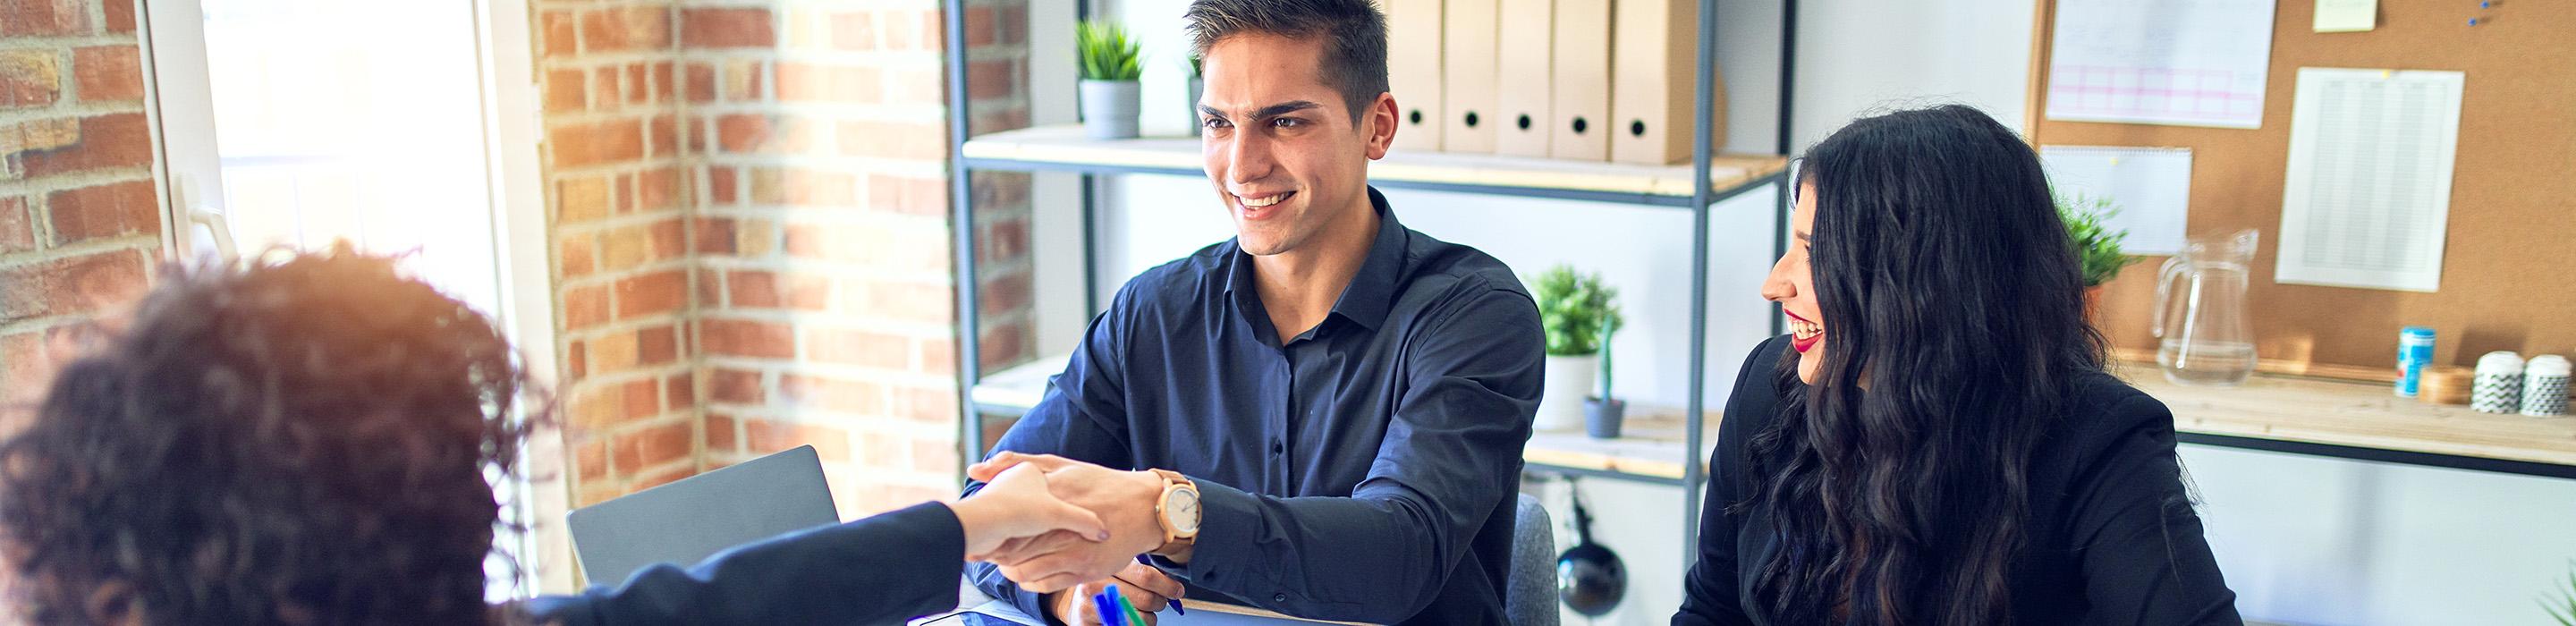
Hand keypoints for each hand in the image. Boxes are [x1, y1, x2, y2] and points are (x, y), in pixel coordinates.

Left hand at [969, 453, 1168, 588]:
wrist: (1145, 507)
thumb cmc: (1101, 483)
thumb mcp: (1061, 464)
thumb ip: (1017, 463)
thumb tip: (975, 469)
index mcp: (1054, 496)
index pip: (1008, 520)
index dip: (990, 528)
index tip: (985, 527)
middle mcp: (1063, 526)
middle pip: (1012, 550)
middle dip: (996, 552)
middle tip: (988, 548)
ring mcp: (1075, 551)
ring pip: (1025, 572)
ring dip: (1010, 570)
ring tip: (1006, 562)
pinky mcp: (1085, 571)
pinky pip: (1045, 585)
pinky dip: (1029, 582)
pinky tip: (1027, 572)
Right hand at [1043, 562, 1185, 625]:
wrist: (1074, 600)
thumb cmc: (1103, 582)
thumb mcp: (1119, 567)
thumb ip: (1141, 569)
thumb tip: (1173, 583)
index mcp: (1107, 564)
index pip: (1147, 576)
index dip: (1168, 586)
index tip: (1177, 590)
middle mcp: (1096, 583)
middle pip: (1147, 599)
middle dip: (1161, 602)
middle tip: (1160, 601)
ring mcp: (1090, 605)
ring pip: (1141, 618)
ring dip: (1150, 618)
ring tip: (1141, 610)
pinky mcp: (1086, 624)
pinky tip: (1129, 619)